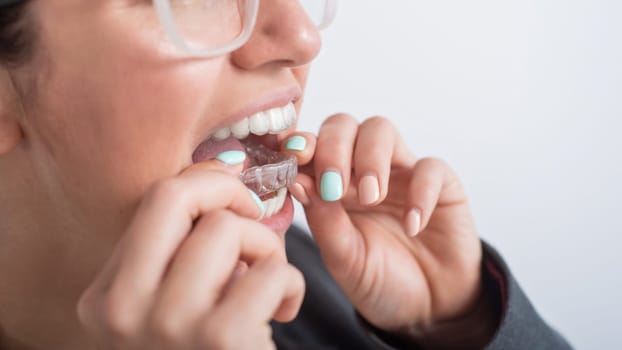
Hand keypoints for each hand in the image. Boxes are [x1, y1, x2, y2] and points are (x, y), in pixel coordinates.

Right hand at [77, 159, 303, 349]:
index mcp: (107, 296)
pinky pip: (270, 270)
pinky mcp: (219, 339)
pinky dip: (289, 285)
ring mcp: (168, 324)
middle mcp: (124, 309)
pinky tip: (280, 311)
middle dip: (231, 193)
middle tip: (255, 217)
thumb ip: (179, 253)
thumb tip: (226, 176)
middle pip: (179, 196)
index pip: (155, 201)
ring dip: (267, 249)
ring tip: (269, 283)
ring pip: (229, 229)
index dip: (206, 182)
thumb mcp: (170, 307)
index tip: (236, 194)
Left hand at [282, 115, 493, 345]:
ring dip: (371, 159)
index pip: (312, 145)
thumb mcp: (343, 257)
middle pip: (344, 125)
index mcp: (331, 183)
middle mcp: (363, 169)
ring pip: (381, 129)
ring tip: (372, 199)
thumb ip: (323, 219)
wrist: (428, 309)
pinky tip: (411, 226)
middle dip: (334, 148)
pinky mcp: (442, 184)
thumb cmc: (379, 279)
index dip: (301, 144)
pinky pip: (431, 167)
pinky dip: (420, 192)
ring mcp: (401, 171)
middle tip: (335, 186)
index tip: (295, 156)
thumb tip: (297, 180)